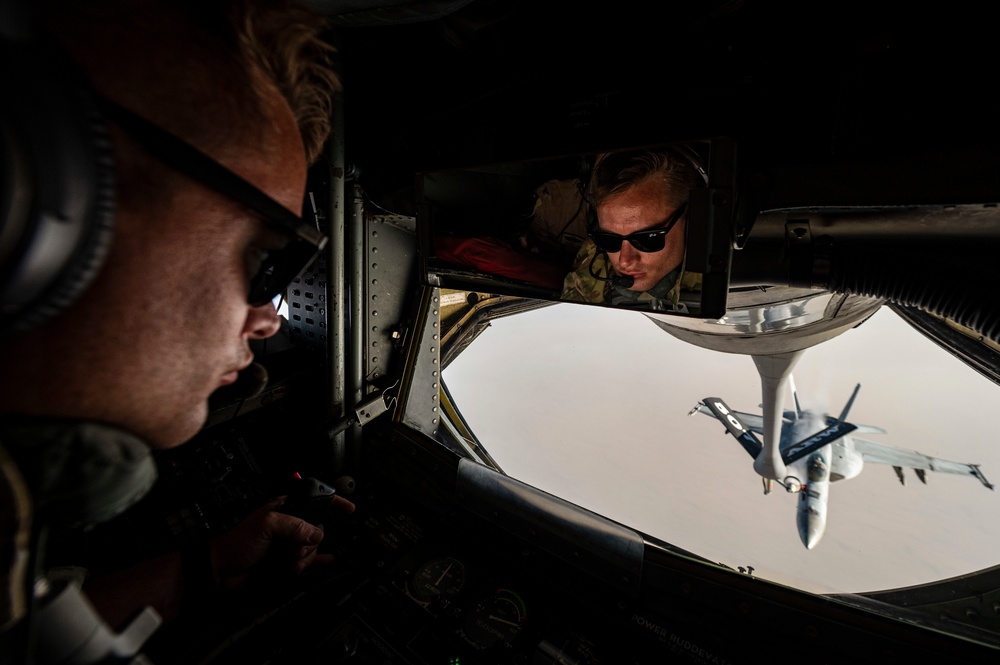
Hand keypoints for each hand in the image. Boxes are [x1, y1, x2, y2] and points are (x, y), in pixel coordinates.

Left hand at [210, 495, 354, 589]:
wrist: (222, 571)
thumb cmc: (237, 542)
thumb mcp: (266, 525)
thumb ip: (294, 526)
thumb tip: (316, 534)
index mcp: (285, 509)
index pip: (314, 501)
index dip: (333, 503)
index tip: (349, 508)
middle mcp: (290, 525)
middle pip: (318, 528)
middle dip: (311, 542)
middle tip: (296, 550)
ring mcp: (289, 543)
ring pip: (313, 547)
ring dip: (305, 558)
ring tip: (290, 564)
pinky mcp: (287, 561)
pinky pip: (311, 560)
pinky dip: (319, 561)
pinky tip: (327, 561)